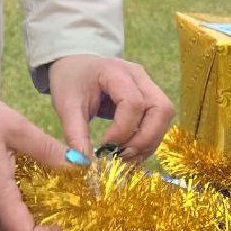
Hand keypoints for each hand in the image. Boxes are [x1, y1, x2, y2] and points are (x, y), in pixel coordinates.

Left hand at [47, 54, 173, 161]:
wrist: (76, 67)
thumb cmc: (71, 82)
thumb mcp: (66, 106)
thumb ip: (75, 134)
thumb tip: (82, 164)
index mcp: (115, 71)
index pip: (133, 103)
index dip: (123, 130)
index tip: (104, 146)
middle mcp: (138, 76)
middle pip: (160, 109)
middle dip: (145, 139)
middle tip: (121, 156)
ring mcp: (147, 85)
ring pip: (164, 116)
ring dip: (149, 142)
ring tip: (124, 157)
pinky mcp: (150, 97)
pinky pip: (159, 121)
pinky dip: (148, 140)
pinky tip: (129, 151)